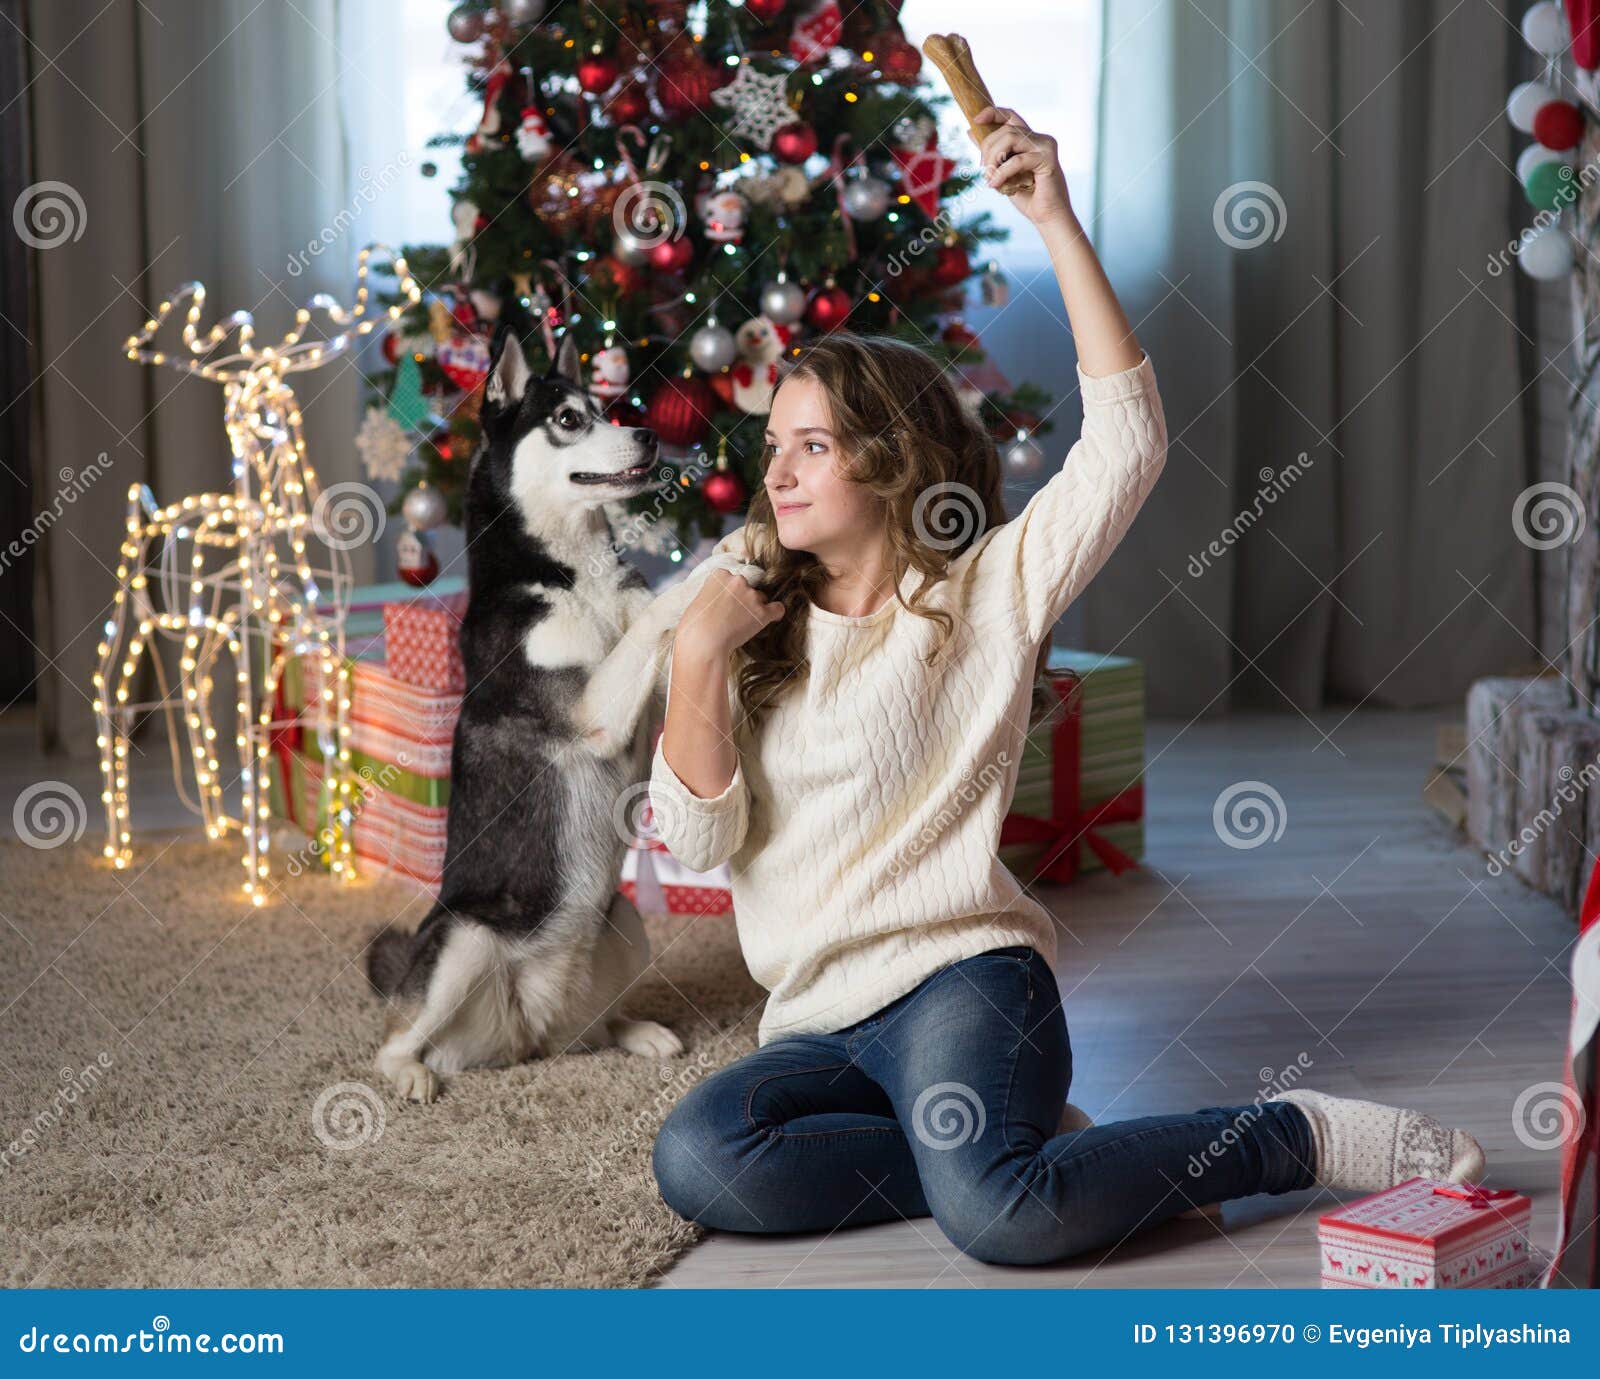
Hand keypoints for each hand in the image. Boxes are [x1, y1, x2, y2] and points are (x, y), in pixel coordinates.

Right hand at [675, 567, 783, 661]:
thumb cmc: (694, 626)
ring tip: (741, 625)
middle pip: (748, 587)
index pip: (732, 578)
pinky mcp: (762, 612)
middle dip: (743, 599)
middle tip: (733, 617)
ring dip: (755, 609)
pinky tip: (771, 619)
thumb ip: (714, 593)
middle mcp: (738, 580)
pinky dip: (775, 614)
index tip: (725, 604)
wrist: (702, 643)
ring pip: (761, 599)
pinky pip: (777, 609)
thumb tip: (722, 600)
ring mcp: (751, 596)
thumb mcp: (699, 600)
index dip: (729, 592)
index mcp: (720, 574)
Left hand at [971, 106, 1073, 226]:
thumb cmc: (1027, 196)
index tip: (976, 120)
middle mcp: (1040, 139)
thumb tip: (970, 131)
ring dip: (993, 157)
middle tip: (983, 169)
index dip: (993, 113)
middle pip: (1006, 129)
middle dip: (987, 147)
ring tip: (988, 176)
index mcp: (1030, 139)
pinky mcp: (1048, 160)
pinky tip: (994, 185)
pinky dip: (1002, 172)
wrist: (1047, 217)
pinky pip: (1017, 160)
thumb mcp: (1003, 171)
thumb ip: (991, 152)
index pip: (1010, 116)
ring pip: (1011, 137)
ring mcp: (1046, 147)